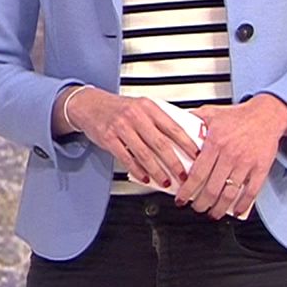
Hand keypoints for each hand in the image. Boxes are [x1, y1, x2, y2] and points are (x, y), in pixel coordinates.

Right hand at [57, 88, 198, 190]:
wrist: (89, 104)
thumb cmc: (118, 108)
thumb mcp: (141, 107)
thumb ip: (159, 120)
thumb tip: (183, 138)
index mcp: (148, 107)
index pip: (173, 127)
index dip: (187, 144)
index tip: (197, 156)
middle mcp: (135, 115)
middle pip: (160, 143)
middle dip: (174, 163)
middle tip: (184, 175)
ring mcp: (121, 127)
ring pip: (144, 153)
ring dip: (157, 171)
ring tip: (166, 182)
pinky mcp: (109, 138)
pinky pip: (126, 158)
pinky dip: (138, 170)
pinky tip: (145, 178)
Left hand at [172, 98, 286, 219]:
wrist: (266, 115)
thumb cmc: (238, 116)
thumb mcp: (210, 113)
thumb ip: (191, 120)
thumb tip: (173, 123)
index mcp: (215, 143)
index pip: (197, 174)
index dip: (187, 190)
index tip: (181, 199)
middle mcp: (230, 155)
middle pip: (212, 188)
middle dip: (201, 204)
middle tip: (196, 208)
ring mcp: (246, 163)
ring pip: (229, 194)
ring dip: (219, 208)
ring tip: (212, 213)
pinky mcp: (261, 168)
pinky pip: (251, 192)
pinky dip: (242, 205)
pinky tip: (235, 210)